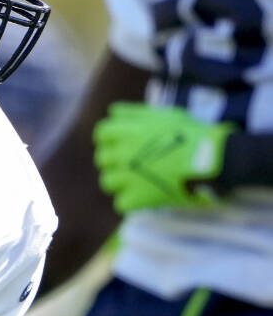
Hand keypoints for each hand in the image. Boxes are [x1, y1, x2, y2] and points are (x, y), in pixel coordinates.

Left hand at [93, 102, 232, 212]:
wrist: (214, 159)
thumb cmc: (193, 134)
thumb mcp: (165, 114)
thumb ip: (135, 113)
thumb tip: (112, 112)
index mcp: (126, 131)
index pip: (101, 133)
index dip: (110, 139)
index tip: (122, 144)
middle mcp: (122, 153)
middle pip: (102, 158)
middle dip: (116, 161)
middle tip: (136, 164)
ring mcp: (128, 177)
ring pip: (107, 182)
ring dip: (121, 182)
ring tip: (140, 181)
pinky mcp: (138, 198)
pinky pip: (121, 203)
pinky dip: (132, 202)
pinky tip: (147, 196)